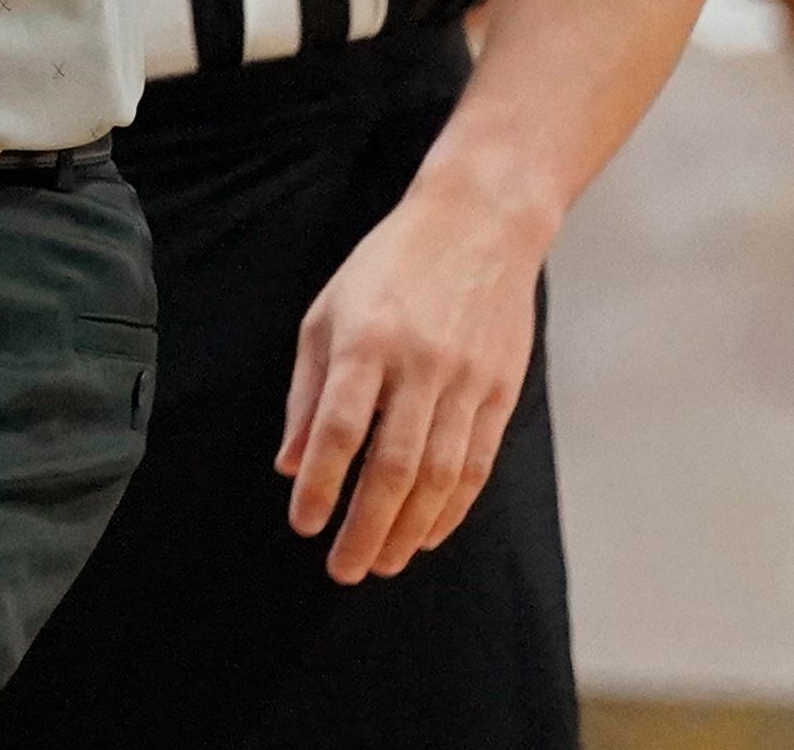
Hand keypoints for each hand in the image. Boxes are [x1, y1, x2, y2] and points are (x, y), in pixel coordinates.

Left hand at [275, 170, 549, 581]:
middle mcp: (420, 365)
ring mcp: (468, 381)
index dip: (322, 485)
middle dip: (368, 526)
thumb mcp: (327, 312)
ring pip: (440, 475)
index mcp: (366, 340)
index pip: (341, 430)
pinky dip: (453, 506)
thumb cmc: (390, 265)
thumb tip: (291, 463)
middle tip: (345, 568)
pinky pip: (477, 463)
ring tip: (385, 561)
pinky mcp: (502, 391)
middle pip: (394, 466)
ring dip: (410, 528)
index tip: (304, 523)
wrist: (479, 225)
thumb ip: (308, 392)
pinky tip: (429, 531)